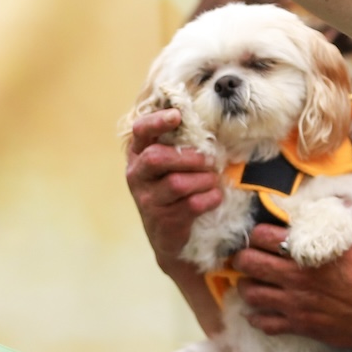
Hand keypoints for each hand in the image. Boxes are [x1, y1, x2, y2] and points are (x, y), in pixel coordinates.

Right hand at [124, 110, 221, 267]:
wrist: (167, 235)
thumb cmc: (173, 190)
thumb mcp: (169, 165)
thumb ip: (179, 144)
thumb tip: (208, 123)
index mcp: (138, 154)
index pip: (140, 131)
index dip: (157, 121)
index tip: (177, 116)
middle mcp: (137, 175)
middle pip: (157, 157)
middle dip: (190, 157)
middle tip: (210, 160)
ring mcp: (147, 199)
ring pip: (177, 183)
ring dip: (204, 180)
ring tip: (213, 180)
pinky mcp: (163, 220)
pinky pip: (192, 204)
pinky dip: (210, 198)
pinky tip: (215, 196)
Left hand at [230, 218, 351, 351]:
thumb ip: (342, 212)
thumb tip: (329, 199)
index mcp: (305, 250)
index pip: (261, 236)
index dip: (256, 234)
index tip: (260, 236)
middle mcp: (293, 277)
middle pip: (247, 263)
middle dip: (243, 258)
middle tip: (247, 257)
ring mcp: (295, 304)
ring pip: (251, 294)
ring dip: (247, 286)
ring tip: (252, 282)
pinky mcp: (301, 325)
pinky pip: (265, 323)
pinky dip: (257, 317)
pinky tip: (259, 312)